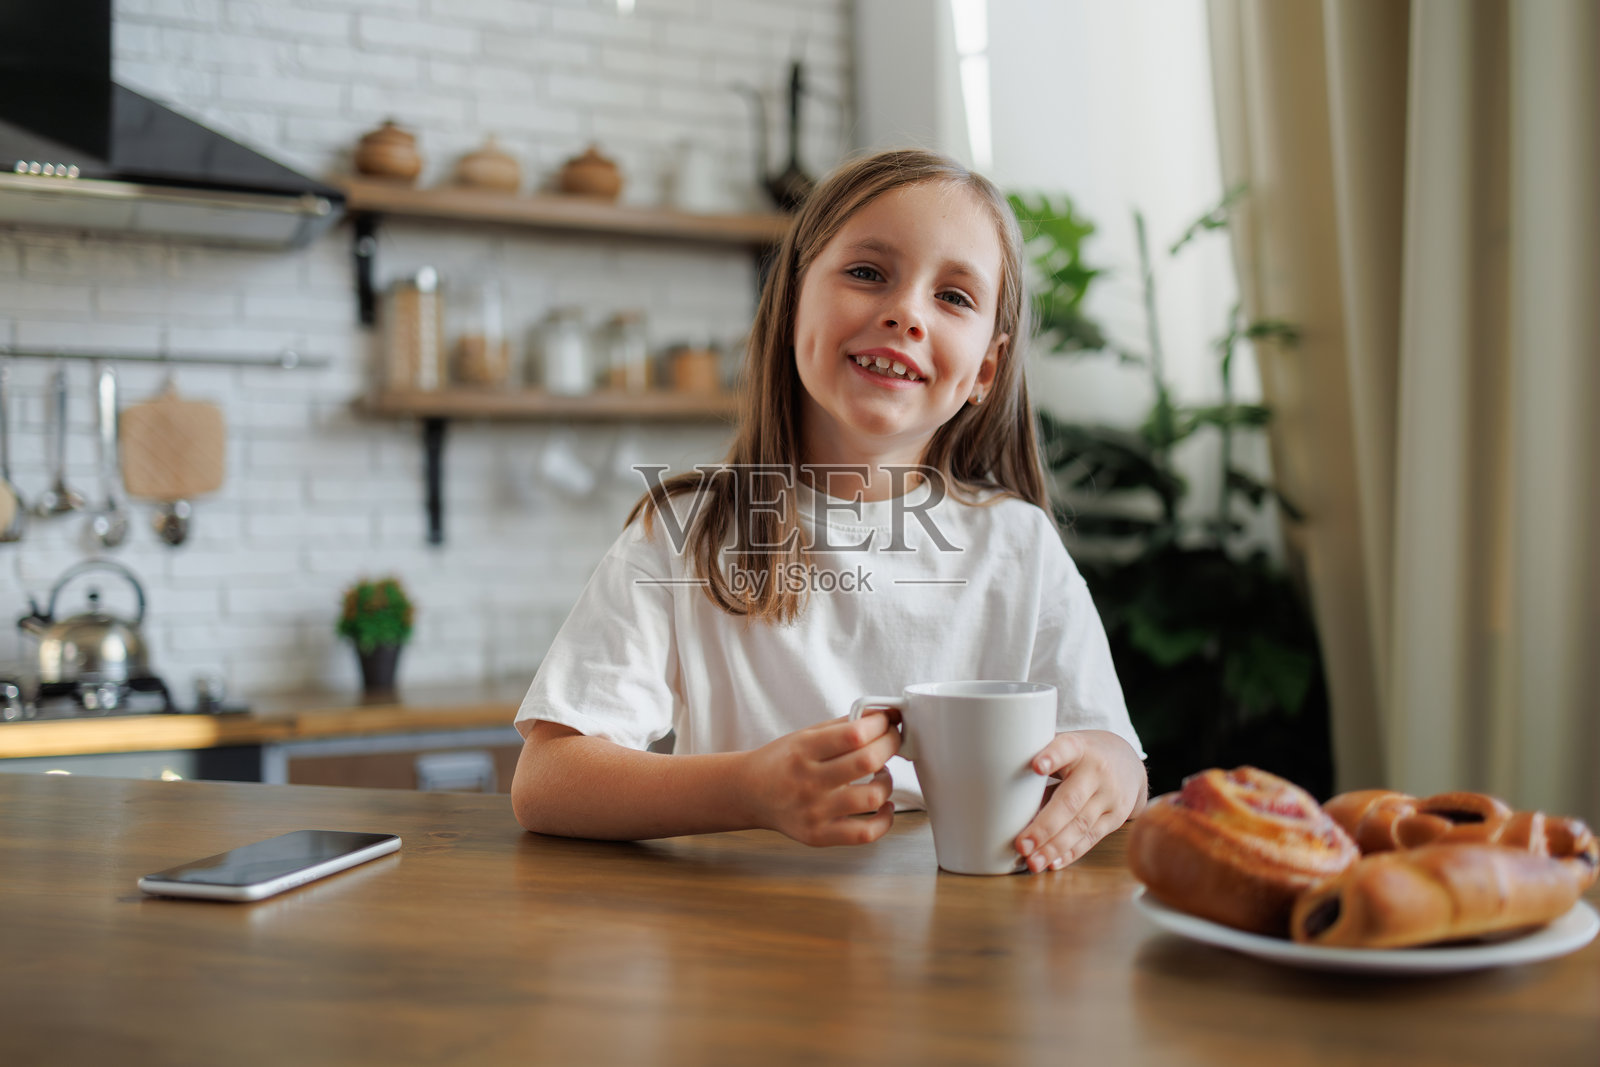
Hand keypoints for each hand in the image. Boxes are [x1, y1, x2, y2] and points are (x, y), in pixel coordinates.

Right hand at [742, 712, 899, 846]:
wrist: (749, 793)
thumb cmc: (782, 762)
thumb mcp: (806, 734)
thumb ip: (845, 725)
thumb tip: (884, 714)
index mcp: (804, 750)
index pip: (854, 734)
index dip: (880, 725)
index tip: (887, 721)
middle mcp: (808, 781)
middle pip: (866, 762)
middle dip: (890, 745)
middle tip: (891, 741)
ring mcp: (814, 812)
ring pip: (871, 798)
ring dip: (887, 781)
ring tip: (881, 774)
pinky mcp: (819, 835)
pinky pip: (865, 834)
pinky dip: (885, 819)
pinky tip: (884, 806)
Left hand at [1014, 730, 1146, 872]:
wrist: (1128, 762)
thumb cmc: (1083, 756)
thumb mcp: (1066, 748)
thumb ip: (1043, 766)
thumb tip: (1008, 799)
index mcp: (1079, 748)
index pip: (1065, 749)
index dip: (1052, 757)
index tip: (1035, 766)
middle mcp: (1097, 772)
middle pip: (1070, 802)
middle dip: (1044, 827)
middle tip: (1021, 845)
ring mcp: (1110, 796)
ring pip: (1080, 825)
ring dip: (1054, 847)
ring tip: (1033, 862)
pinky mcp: (1116, 817)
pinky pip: (1091, 838)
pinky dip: (1070, 853)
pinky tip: (1053, 862)